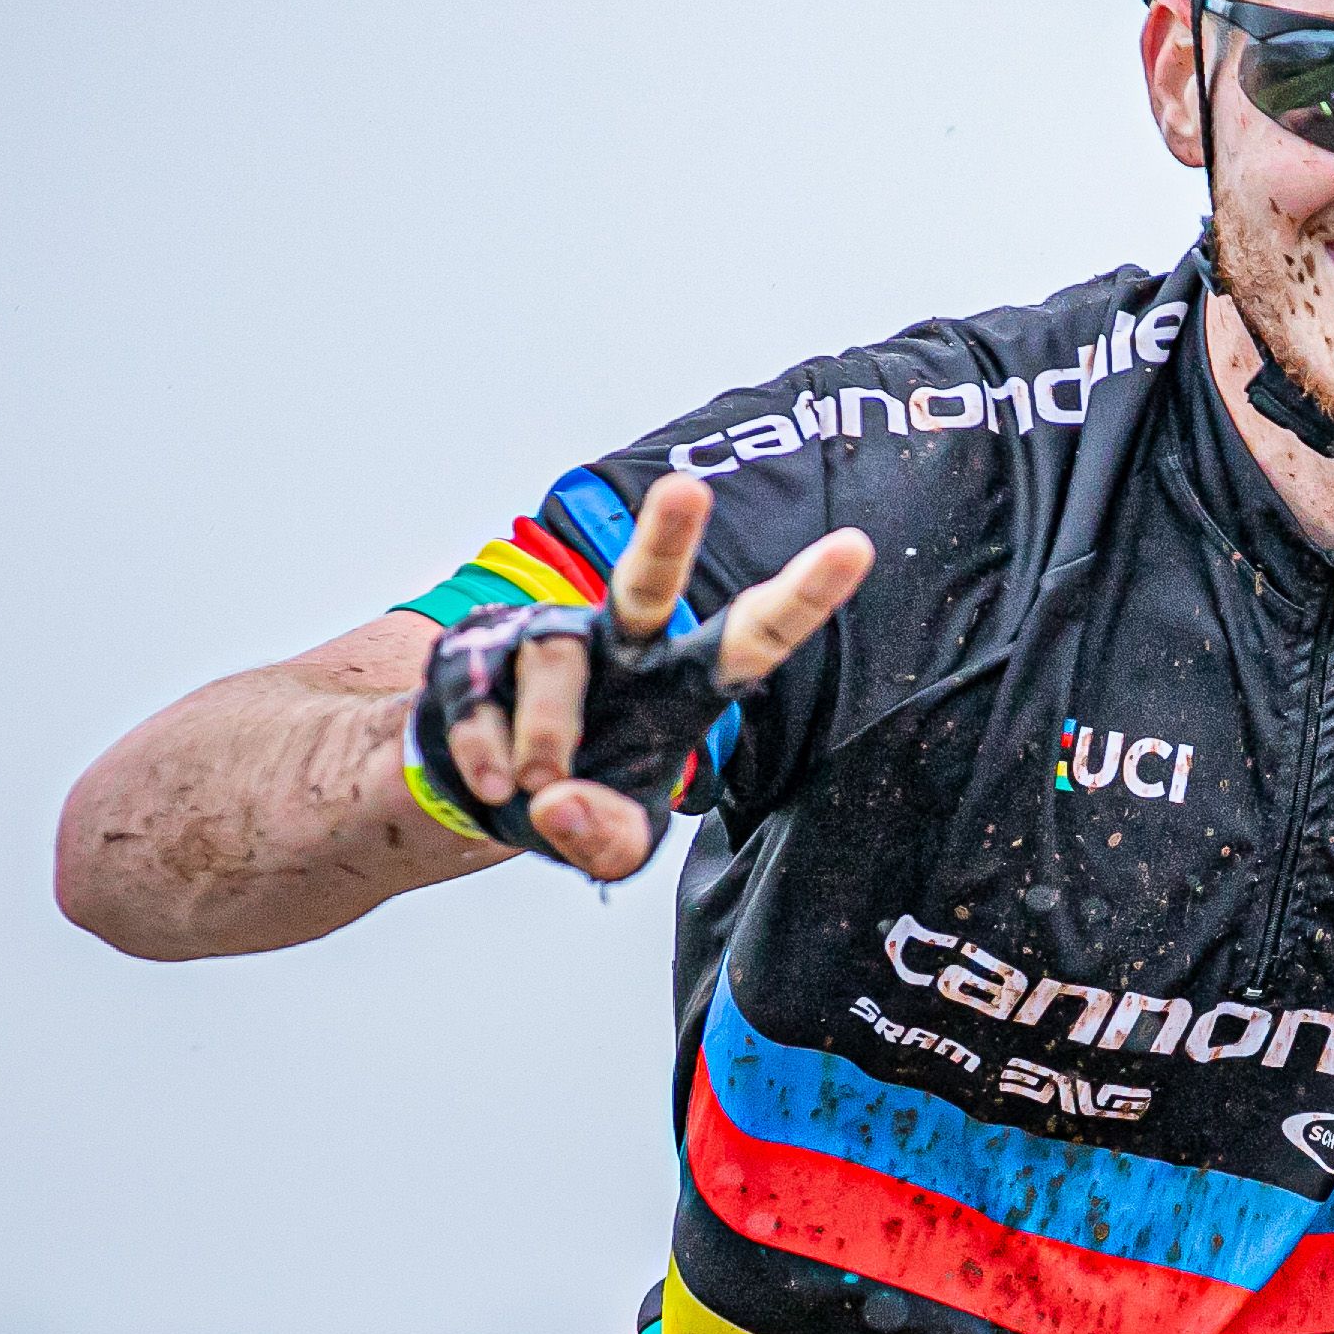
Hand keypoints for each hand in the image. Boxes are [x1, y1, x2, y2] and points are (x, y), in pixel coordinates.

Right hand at [424, 473, 872, 878]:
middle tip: (687, 490)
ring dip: (548, 734)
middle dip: (666, 535)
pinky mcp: (477, 651)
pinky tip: (492, 785)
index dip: (803, 597)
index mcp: (678, 684)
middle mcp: (619, 647)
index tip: (856, 547)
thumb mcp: (611, 844)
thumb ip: (606, 838)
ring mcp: (546, 639)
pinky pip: (482, 694)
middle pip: (647, 583)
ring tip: (537, 786)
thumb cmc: (578, 801)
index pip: (752, 637)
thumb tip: (561, 801)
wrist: (483, 795)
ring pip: (556, 654)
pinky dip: (486, 751)